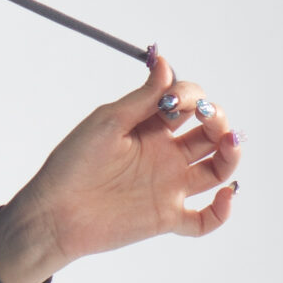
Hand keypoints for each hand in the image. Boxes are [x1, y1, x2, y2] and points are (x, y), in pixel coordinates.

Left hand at [0, 53, 240, 282]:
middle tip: (207, 117)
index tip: (172, 99)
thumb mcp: (107, 123)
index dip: (189, 96)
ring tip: (228, 142)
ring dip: (230, 154)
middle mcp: (165, 155)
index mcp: (151, 128)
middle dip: (216, 119)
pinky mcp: (166, 218)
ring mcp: (168, 186)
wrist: (52, 212)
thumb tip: (164, 62)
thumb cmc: (72, 164)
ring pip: (217, 169)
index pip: (188, 104)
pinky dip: (222, 211)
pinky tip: (225, 195)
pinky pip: (204, 220)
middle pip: (209, 133)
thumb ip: (142, 98)